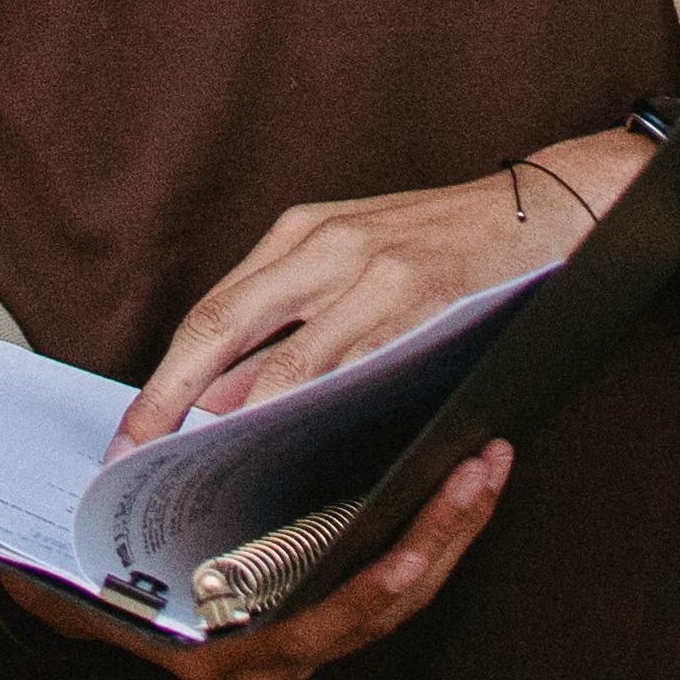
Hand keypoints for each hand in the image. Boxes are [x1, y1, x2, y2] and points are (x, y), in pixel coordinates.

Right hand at [0, 443, 514, 679]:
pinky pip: (394, 573)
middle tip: (479, 470)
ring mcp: (307, 636)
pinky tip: (455, 475)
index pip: (317, 632)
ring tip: (486, 458)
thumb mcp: (69, 576)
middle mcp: (275, 658)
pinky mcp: (327, 600)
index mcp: (224, 653)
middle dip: (440, 540)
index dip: (368, 595)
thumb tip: (58, 551)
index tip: (410, 555)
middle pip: (382, 608)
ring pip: (403, 594)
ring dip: (450, 529)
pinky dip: (429, 528)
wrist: (81, 595)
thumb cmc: (79, 578)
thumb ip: (82, 570)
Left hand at [111, 136, 655, 457]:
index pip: (209, 316)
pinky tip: (294, 451)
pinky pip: (355, 366)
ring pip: (282, 358)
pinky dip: (316, 411)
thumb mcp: (356, 264)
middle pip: (219, 329)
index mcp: (298, 236)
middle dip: (168, 401)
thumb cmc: (450, 246)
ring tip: (204, 474)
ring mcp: (370, 268)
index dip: (162, 380)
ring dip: (238, 424)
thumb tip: (224, 401)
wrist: (550, 205)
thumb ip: (294, 325)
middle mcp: (322, 245)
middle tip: (134, 460)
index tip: (130, 436)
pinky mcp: (420, 295)